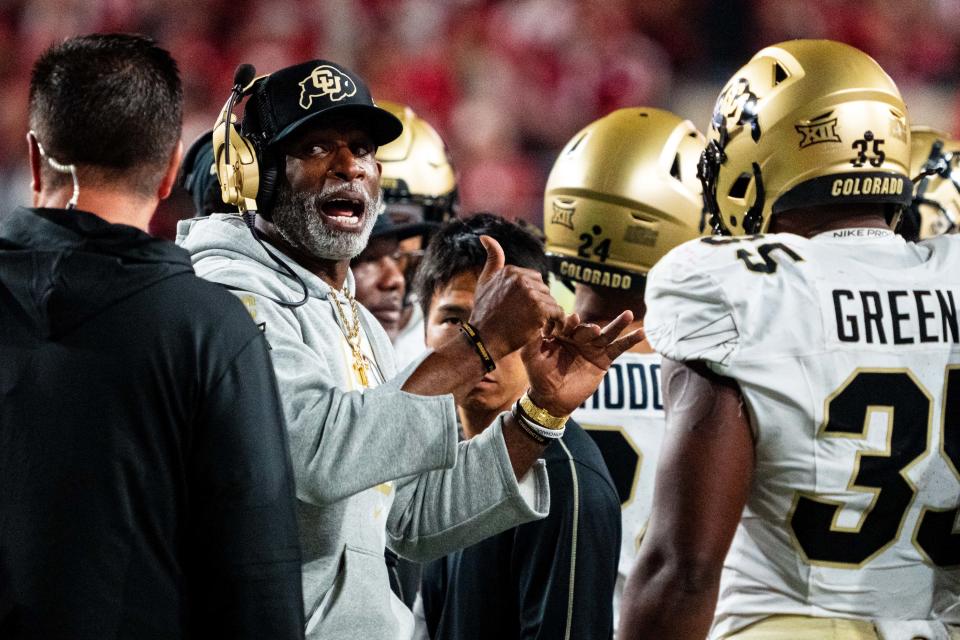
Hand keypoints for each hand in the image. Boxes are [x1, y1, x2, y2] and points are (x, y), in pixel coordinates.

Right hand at [469, 235, 564, 359]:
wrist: (483, 340)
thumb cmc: (484, 314)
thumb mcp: (485, 282)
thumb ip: (492, 259)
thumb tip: (485, 236)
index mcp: (511, 271)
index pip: (534, 280)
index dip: (532, 297)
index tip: (524, 311)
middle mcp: (520, 278)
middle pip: (544, 290)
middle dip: (541, 305)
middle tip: (532, 321)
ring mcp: (530, 293)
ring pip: (551, 302)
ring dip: (549, 316)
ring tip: (538, 327)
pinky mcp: (539, 309)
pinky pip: (558, 313)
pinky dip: (556, 323)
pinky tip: (547, 331)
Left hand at [521, 311, 643, 415]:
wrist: (551, 398)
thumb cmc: (538, 376)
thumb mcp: (530, 356)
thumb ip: (532, 340)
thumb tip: (533, 323)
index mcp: (561, 333)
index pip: (567, 324)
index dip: (570, 322)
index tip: (572, 319)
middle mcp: (578, 337)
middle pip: (588, 328)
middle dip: (590, 329)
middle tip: (593, 330)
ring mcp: (592, 348)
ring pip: (607, 333)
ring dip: (618, 324)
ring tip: (629, 314)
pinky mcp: (603, 360)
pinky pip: (618, 348)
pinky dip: (629, 341)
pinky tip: (641, 333)